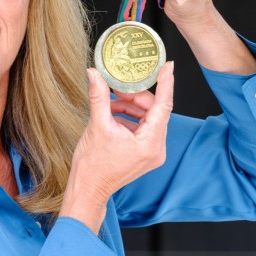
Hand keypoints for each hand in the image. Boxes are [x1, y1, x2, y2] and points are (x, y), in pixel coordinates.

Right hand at [60, 61, 174, 231]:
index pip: (164, 106)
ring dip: (131, 107)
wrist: (88, 189)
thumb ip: (99, 97)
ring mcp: (153, 153)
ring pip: (149, 119)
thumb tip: (94, 74)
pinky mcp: (146, 155)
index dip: (166, 83)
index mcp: (150, 143)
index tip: (167, 66)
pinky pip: (144, 129)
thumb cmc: (92, 164)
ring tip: (110, 103)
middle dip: (136, 97)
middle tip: (117, 87)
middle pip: (155, 111)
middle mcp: (157, 149)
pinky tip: (113, 115)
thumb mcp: (96, 125)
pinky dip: (130, 119)